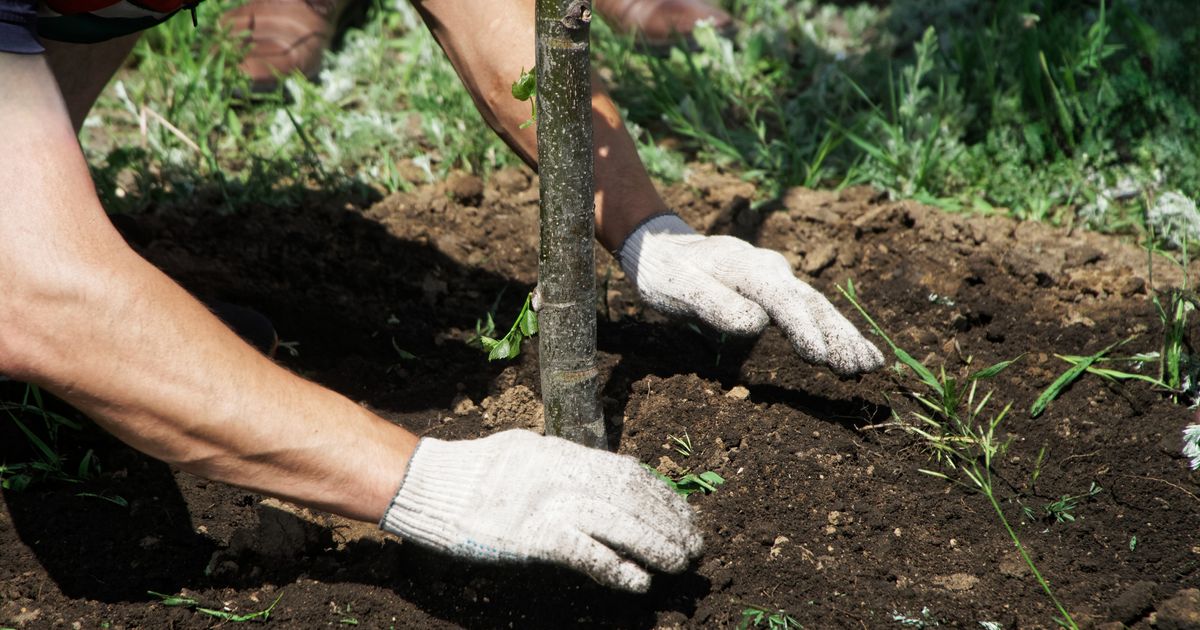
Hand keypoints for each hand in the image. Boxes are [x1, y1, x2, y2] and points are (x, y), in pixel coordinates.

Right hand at [380, 430, 701, 591]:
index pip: (628, 472)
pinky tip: (638, 581)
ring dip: (655, 544)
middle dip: (668, 521)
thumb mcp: (527, 452)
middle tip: (694, 543)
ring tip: (680, 563)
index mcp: (563, 453)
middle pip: (632, 497)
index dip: (662, 495)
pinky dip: (616, 567)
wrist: (428, 484)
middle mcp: (563, 474)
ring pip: (619, 523)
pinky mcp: (532, 536)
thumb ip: (565, 464)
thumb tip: (601, 477)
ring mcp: (549, 504)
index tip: (684, 513)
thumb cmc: (473, 472)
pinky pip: (585, 553)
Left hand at [616, 214, 883, 375]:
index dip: (802, 327)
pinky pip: (812, 312)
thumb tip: (756, 323)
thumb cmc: (666, 273)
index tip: (818, 356)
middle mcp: (769, 269)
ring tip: (871, 365)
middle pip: (810, 303)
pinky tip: (856, 353)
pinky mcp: (778, 291)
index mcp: (745, 267)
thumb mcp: (678, 289)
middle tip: (860, 367)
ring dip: (845, 336)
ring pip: (818, 308)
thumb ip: (714, 304)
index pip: (781, 299)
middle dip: (837, 336)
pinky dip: (835, 332)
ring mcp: (777, 278)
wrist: (663, 248)